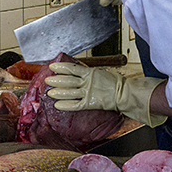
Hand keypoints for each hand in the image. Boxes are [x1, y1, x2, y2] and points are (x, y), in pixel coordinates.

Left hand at [45, 62, 166, 126]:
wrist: (125, 93)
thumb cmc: (114, 83)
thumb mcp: (100, 73)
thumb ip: (88, 73)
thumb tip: (77, 72)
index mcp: (90, 73)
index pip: (72, 68)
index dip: (61, 67)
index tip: (52, 66)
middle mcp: (87, 82)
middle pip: (68, 80)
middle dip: (56, 80)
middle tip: (46, 80)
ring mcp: (88, 92)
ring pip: (70, 92)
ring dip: (59, 92)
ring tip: (49, 92)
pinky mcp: (91, 102)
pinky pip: (76, 105)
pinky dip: (66, 105)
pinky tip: (57, 105)